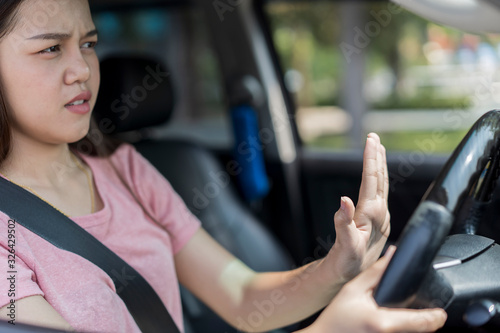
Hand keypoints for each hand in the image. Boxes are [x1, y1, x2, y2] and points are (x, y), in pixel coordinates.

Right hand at [302, 247, 446, 332]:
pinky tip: (390, 323)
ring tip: (409, 317)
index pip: (422, 322)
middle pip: (420, 331)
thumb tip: (393, 254)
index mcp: (384, 322)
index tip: (442, 314)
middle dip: (426, 321)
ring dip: (413, 326)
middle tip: (428, 313)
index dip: (436, 317)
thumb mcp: (353, 290)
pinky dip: (400, 329)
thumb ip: (376, 272)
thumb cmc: (335, 318)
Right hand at [327, 133, 390, 280]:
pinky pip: (378, 192)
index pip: (371, 179)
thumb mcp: (345, 245)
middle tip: (373, 136)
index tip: (370, 140)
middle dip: (376, 155)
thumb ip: (344, 223)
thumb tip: (344, 200)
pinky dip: (376, 178)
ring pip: (381, 184)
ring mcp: (380, 216)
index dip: (370, 158)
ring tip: (376, 148)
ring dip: (378, 164)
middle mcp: (379, 212)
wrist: (353, 277)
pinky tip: (375, 176)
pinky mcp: (376, 220)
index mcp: (372, 214)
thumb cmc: (347, 263)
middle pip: (379, 178)